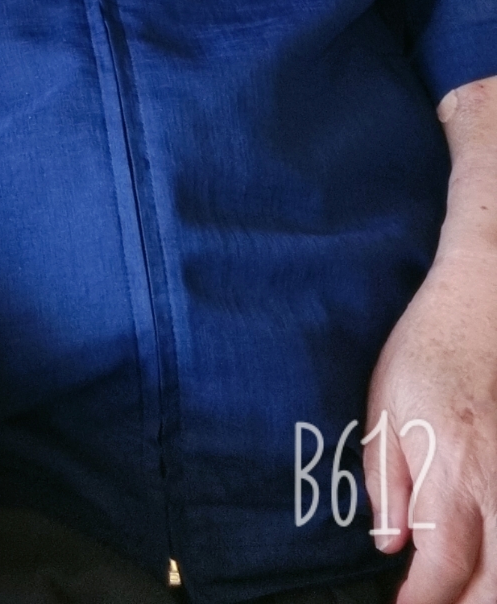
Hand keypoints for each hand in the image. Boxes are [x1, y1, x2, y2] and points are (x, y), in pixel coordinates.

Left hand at [365, 247, 496, 602]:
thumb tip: (388, 544)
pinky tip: (490, 560)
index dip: (421, 602)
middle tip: (433, 603)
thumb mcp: (385, 405)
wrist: (485, 298)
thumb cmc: (428, 347)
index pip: (441, 567)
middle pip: (494, 586)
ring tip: (463, 591)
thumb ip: (387, 480)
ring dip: (490, 588)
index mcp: (452, 471)